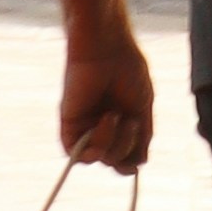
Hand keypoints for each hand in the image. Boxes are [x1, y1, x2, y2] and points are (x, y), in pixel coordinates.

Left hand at [60, 29, 154, 171]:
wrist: (107, 46)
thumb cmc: (127, 68)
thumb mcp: (142, 106)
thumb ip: (142, 136)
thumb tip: (139, 164)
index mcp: (121, 123)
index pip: (125, 156)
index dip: (131, 162)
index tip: (136, 161)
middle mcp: (102, 127)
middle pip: (114, 160)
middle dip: (127, 148)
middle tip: (130, 122)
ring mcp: (85, 125)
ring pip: (98, 158)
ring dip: (112, 145)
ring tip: (115, 116)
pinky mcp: (69, 122)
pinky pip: (76, 153)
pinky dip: (93, 146)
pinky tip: (104, 122)